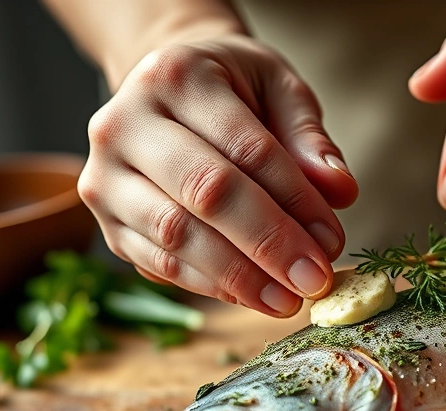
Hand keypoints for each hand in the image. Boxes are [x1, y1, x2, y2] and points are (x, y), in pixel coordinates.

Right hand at [79, 34, 357, 316]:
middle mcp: (124, 123)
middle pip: (205, 193)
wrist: (168, 91)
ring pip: (176, 236)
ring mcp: (105, 176)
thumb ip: (310, 139)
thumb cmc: (234, 90)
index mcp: (176, 76)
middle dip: (269, 244)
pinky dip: (211, 286)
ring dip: (240, 277)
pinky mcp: (105, 221)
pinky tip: (255, 297)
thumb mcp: (280, 90)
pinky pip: (159, 263)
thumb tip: (340, 191)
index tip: (332, 240)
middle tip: (315, 280)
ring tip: (289, 300)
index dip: (294, 200)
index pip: (246, 149)